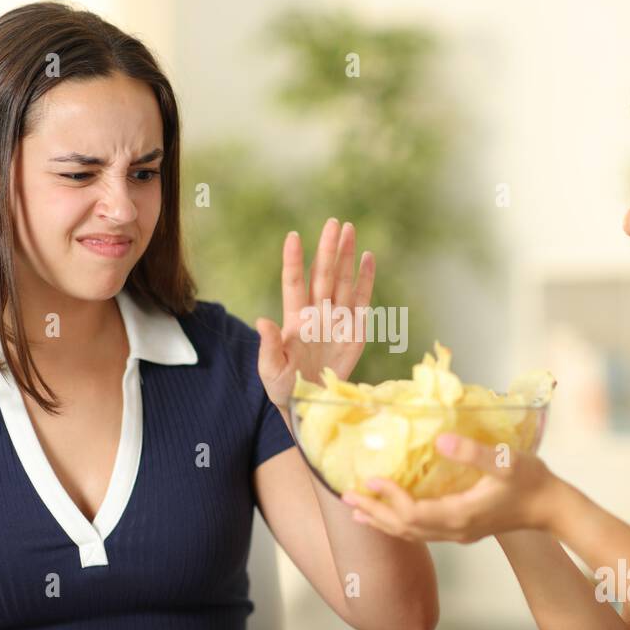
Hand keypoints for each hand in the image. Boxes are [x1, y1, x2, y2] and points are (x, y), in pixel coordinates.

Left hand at [257, 218, 375, 410]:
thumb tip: (261, 321)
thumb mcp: (271, 371)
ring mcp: (336, 320)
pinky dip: (365, 279)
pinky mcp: (355, 331)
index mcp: (295, 320)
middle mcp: (316, 314)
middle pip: (322, 275)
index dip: (293, 261)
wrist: (312, 406)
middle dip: (328, 249)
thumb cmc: (286, 388)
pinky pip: (362, 300)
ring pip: (342, 281)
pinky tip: (367, 258)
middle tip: (334, 223)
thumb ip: (269, 347)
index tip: (293, 237)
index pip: (293, 283)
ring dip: (346, 256)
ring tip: (349, 229)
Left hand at [340, 432, 563, 543]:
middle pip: (404, 527)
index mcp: (460, 514)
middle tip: (346, 498)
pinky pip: (422, 532)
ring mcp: (458, 534)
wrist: (552, 507)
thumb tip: (439, 440)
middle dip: (374, 512)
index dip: (389, 497)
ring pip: (411, 534)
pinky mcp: (463, 531)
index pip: (413, 512)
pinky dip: (400, 524)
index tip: (371, 479)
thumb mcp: (504, 461)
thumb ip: (472, 452)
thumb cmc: (531, 481)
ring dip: (383, 521)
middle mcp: (454, 529)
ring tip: (357, 511)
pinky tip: (391, 516)